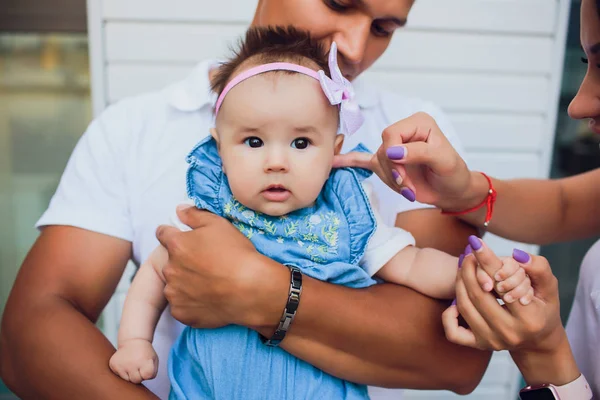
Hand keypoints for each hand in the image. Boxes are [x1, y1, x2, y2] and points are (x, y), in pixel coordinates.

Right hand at [109, 339, 157, 383]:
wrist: (133, 340)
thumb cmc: (145, 353)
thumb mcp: (154, 359)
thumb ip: (152, 373)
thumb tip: (142, 381)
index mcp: (144, 361)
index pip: (147, 376)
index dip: (147, 373)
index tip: (146, 366)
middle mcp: (132, 363)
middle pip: (136, 380)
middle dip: (138, 375)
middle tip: (139, 366)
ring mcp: (121, 364)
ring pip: (127, 380)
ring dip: (130, 374)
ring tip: (132, 364)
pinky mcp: (113, 365)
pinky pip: (119, 376)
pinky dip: (123, 372)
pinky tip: (125, 363)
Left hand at [156, 206, 287, 329]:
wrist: (251, 290)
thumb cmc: (237, 254)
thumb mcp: (219, 225)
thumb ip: (195, 215)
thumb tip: (179, 210)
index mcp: (176, 245)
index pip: (163, 234)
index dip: (172, 235)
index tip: (183, 239)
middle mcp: (170, 269)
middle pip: (169, 262)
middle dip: (181, 262)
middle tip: (204, 265)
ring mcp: (174, 293)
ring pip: (173, 285)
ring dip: (184, 283)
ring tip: (207, 285)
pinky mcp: (181, 313)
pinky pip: (181, 306)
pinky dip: (190, 303)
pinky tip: (207, 300)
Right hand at [333, 112, 471, 206]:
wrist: (452, 192)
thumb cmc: (452, 173)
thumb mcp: (443, 160)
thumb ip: (418, 152)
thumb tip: (393, 152)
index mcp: (417, 123)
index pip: (392, 134)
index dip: (394, 155)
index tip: (405, 174)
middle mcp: (403, 132)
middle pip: (383, 150)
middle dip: (394, 172)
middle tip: (409, 187)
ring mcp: (392, 148)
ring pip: (378, 163)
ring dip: (391, 180)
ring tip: (408, 190)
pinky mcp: (386, 164)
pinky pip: (363, 161)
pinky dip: (348, 161)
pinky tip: (333, 163)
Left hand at [443, 238, 563, 352]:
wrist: (538, 341)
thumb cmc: (544, 308)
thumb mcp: (550, 288)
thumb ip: (539, 268)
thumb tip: (517, 255)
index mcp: (529, 319)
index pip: (501, 284)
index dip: (486, 260)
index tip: (475, 242)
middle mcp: (509, 333)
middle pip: (478, 294)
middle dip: (470, 269)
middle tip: (468, 253)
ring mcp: (492, 341)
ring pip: (464, 306)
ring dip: (460, 282)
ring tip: (463, 267)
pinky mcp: (479, 345)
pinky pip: (453, 331)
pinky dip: (449, 314)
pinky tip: (457, 299)